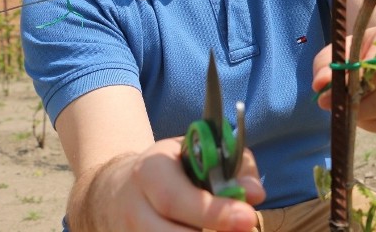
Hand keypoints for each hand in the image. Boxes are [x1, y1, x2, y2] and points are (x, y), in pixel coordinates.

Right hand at [72, 137, 263, 230]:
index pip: (176, 197)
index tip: (247, 218)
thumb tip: (254, 193)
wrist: (120, 188)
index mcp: (150, 170)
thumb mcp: (202, 151)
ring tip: (226, 230)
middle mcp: (134, 205)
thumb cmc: (174, 168)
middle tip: (246, 229)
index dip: (213, 211)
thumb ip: (235, 165)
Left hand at [312, 22, 375, 141]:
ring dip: (370, 123)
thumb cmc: (372, 53)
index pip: (375, 71)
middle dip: (359, 111)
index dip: (349, 89)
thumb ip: (328, 63)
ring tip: (363, 111)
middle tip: (345, 110)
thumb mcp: (348, 49)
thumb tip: (320, 85)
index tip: (327, 98)